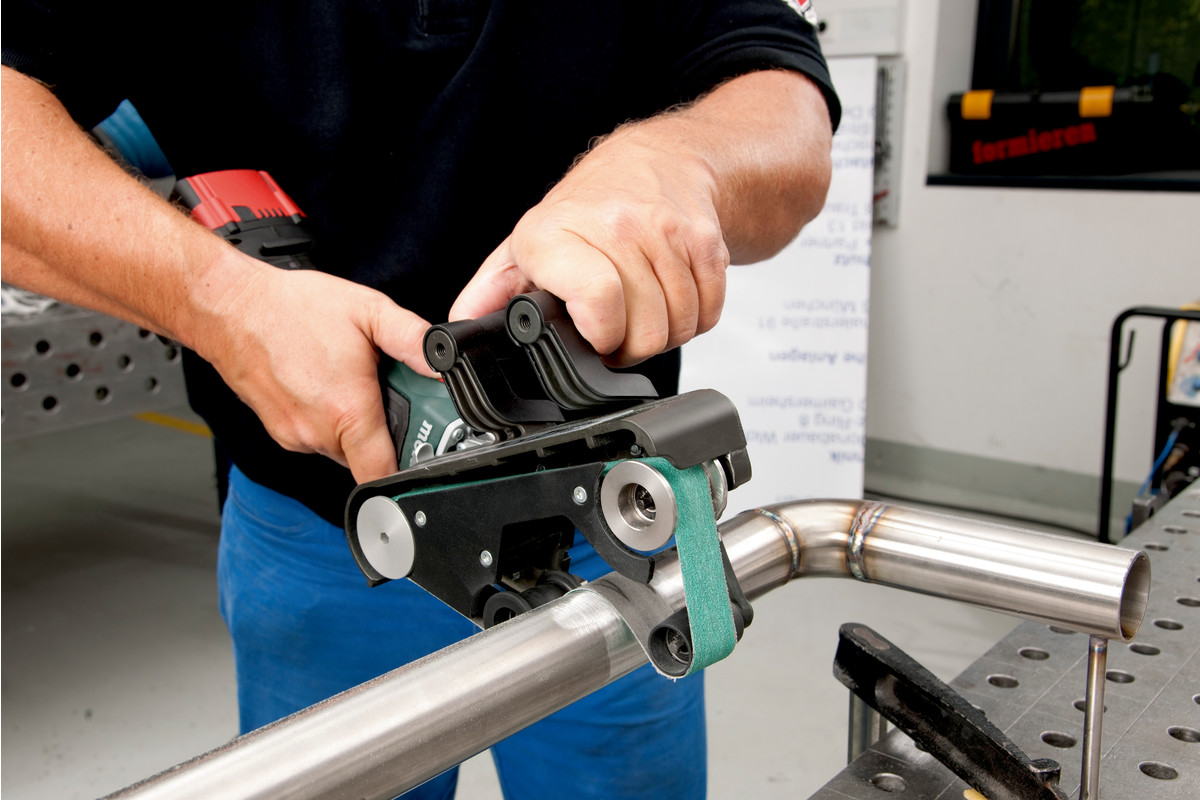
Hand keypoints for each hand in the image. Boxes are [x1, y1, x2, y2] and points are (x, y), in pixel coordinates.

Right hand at [198, 256, 432, 482]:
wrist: (228, 306)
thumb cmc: (291, 308)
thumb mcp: (368, 311)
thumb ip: (414, 340)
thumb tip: (445, 363)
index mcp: (347, 412)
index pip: (383, 475)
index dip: (408, 473)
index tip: (421, 456)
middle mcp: (318, 433)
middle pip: (367, 457)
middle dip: (385, 431)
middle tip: (387, 392)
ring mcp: (294, 435)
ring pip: (341, 447)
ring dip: (355, 423)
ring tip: (351, 380)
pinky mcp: (279, 430)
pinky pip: (317, 435)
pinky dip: (329, 417)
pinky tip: (325, 381)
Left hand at [450, 120, 729, 366]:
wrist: (659, 158)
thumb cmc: (590, 206)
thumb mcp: (526, 246)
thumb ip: (491, 294)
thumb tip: (459, 331)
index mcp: (557, 234)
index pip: (598, 301)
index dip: (600, 336)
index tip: (594, 337)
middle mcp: (614, 226)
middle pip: (643, 330)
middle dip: (631, 347)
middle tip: (618, 332)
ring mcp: (666, 233)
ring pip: (678, 325)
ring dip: (664, 334)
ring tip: (643, 315)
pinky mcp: (707, 241)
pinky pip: (709, 311)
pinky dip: (695, 319)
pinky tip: (671, 300)